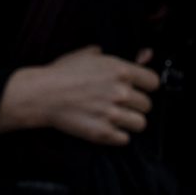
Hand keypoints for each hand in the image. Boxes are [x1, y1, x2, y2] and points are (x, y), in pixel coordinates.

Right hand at [0, 46, 159, 145]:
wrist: (42, 95)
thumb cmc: (63, 73)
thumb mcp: (91, 55)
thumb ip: (121, 57)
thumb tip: (145, 55)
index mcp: (120, 71)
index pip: (153, 82)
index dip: (146, 86)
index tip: (139, 88)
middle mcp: (120, 93)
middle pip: (147, 104)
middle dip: (136, 104)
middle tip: (121, 104)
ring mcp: (112, 114)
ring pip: (140, 123)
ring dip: (130, 122)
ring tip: (117, 118)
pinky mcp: (103, 133)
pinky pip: (125, 139)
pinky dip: (117, 136)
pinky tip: (107, 127)